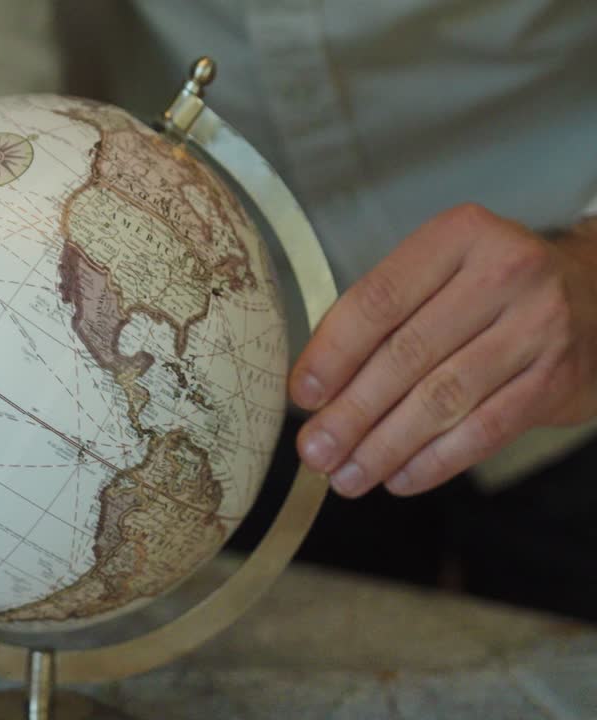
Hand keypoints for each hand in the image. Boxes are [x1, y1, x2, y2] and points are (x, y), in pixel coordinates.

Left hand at [290, 204, 596, 497]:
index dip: (333, 353)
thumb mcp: (440, 274)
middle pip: (407, 355)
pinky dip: (436, 461)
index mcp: (459, 235)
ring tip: (346, 476)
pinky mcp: (558, 378)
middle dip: (352, 412)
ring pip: (444, 398)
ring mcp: (540, 326)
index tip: (302, 396)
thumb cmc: (490, 290)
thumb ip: (381, 317)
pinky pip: (486, 429)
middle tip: (314, 451)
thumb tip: (314, 388)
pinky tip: (398, 479)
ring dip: (386, 445)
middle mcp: (505, 273)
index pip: (378, 300)